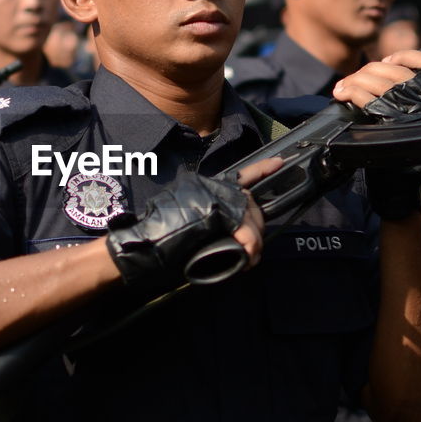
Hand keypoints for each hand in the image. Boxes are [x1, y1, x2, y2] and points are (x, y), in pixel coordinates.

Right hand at [105, 166, 260, 291]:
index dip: (261, 168)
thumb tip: (238, 235)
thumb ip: (212, 219)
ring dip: (253, 242)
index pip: (239, 174)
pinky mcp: (213, 211)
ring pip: (248, 217)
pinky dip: (248, 245)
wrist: (141, 249)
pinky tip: (245, 255)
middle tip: (253, 251)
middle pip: (249, 203)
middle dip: (257, 229)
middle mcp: (209, 186)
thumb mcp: (189, 222)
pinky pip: (243, 228)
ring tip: (247, 258)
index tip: (280, 163)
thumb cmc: (160, 242)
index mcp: (203, 186)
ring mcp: (211, 196)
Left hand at [334, 52, 420, 219]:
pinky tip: (344, 95)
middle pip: (394, 71)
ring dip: (354, 80)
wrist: (406, 188)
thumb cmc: (411, 157)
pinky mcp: (395, 123)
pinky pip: (368, 98)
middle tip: (349, 80)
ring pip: (379, 81)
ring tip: (341, 88)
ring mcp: (414, 111)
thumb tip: (389, 73)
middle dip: (367, 71)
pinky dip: (352, 93)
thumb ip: (415, 99)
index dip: (403, 55)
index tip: (387, 59)